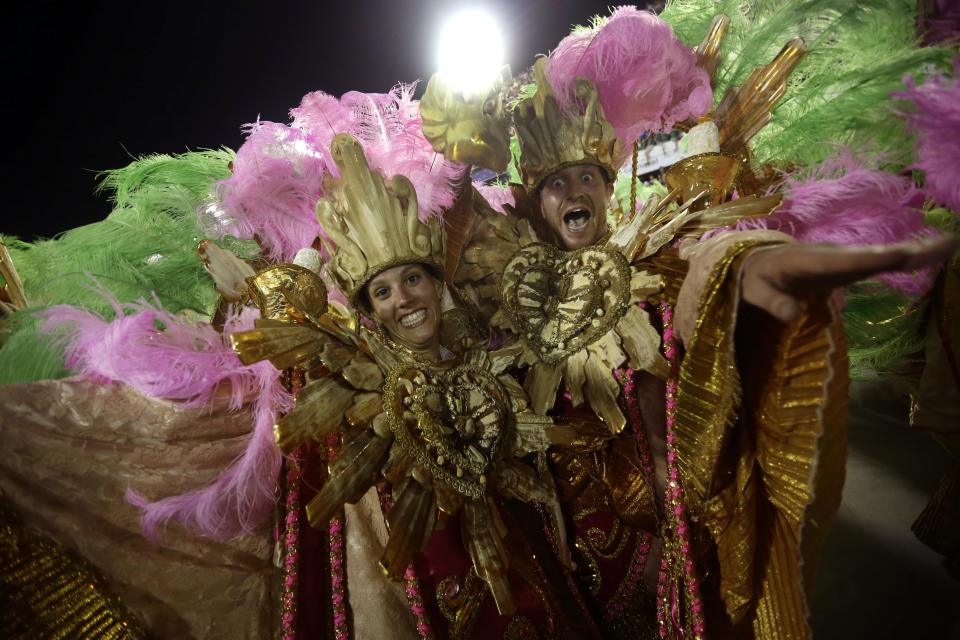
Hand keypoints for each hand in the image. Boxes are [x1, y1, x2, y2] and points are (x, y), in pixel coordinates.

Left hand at [741, 235, 956, 321]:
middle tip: (948, 244)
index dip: (875, 259)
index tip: (902, 254)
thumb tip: (790, 315)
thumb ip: (770, 302)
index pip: (846, 262)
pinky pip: (880, 261)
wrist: (754, 261)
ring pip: (883, 255)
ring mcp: (843, 260)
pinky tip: (931, 255)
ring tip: (950, 245)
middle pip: (875, 255)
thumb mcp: (752, 292)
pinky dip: (905, 258)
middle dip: (910, 251)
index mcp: (810, 261)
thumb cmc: (751, 278)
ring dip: (916, 252)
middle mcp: (833, 256)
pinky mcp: (848, 266)